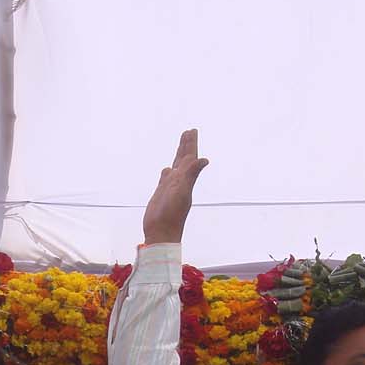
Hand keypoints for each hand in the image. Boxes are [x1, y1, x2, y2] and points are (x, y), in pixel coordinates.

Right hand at [142, 129, 207, 245]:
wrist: (161, 233)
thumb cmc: (171, 216)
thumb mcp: (182, 192)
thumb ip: (191, 175)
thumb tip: (204, 159)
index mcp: (185, 179)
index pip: (189, 157)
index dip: (191, 144)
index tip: (192, 130)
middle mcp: (179, 181)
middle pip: (184, 159)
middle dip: (186, 145)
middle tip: (189, 131)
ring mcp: (170, 187)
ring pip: (176, 167)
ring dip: (178, 155)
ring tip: (181, 145)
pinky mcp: (162, 193)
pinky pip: (166, 178)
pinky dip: (169, 171)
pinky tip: (169, 169)